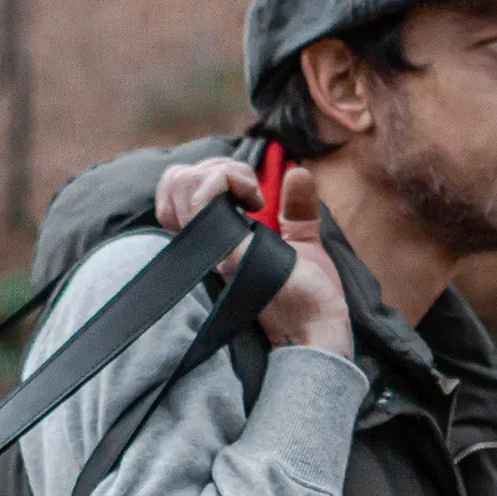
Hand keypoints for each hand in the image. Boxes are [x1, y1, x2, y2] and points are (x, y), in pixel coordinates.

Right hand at [154, 158, 351, 359]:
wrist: (319, 328)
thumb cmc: (311, 298)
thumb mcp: (304, 242)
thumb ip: (297, 209)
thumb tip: (298, 173)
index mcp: (217, 243)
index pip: (179, 196)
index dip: (204, 178)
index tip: (249, 193)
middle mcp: (207, 246)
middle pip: (177, 183)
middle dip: (217, 167)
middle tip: (252, 193)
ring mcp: (212, 249)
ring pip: (184, 182)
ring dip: (225, 172)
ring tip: (253, 196)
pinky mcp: (225, 252)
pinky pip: (206, 196)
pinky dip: (227, 179)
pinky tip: (254, 199)